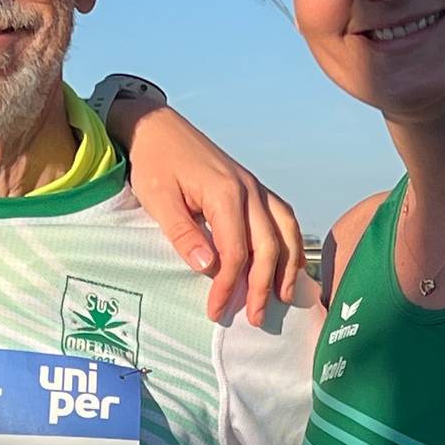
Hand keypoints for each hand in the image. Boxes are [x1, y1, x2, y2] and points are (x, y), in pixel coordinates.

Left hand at [110, 100, 303, 324]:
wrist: (157, 126)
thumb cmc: (153, 162)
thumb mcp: (158, 199)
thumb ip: (182, 233)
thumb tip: (207, 268)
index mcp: (224, 194)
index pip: (235, 252)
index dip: (228, 286)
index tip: (215, 311)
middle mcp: (248, 189)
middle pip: (267, 246)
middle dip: (262, 286)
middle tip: (254, 318)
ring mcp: (255, 186)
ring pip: (284, 231)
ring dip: (286, 267)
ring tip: (283, 297)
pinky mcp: (253, 186)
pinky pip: (282, 216)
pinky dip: (291, 242)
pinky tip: (290, 263)